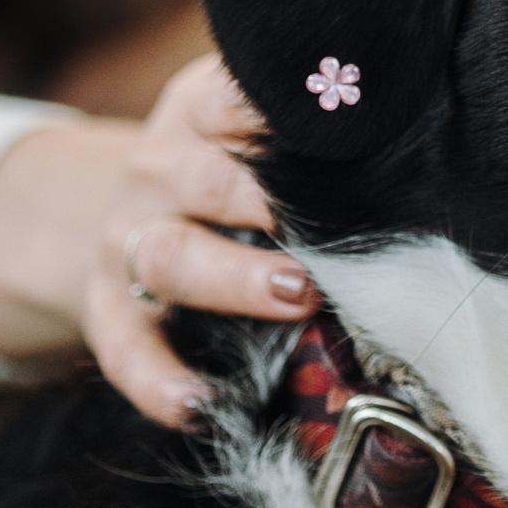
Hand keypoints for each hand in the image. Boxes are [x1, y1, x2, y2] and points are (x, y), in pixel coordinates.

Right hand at [0, 55, 317, 425]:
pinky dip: (160, 383)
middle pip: (206, 183)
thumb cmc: (229, 170)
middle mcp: (157, 173)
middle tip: (336, 232)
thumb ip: (307, 124)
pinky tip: (201, 407)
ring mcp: (129, 244)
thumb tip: (397, 121)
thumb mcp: (251, 125)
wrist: (119, 215)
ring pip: (174, 260)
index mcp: (198, 114)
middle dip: (267, 204)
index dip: (278, 115)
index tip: (340, 129)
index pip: (232, 100)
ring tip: (298, 297)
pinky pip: (128, 350)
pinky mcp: (110, 311)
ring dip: (236, 281)